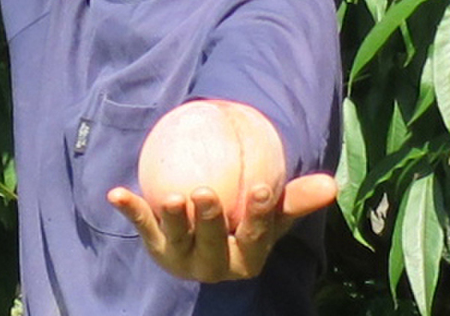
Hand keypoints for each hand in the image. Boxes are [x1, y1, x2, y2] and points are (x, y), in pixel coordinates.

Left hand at [106, 172, 337, 282]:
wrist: (206, 243)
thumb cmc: (245, 224)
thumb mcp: (272, 215)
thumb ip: (296, 198)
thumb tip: (333, 183)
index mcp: (246, 259)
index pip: (254, 237)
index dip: (256, 216)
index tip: (259, 188)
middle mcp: (214, 266)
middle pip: (212, 244)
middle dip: (209, 222)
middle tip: (204, 193)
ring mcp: (182, 258)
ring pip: (176, 239)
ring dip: (171, 218)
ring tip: (171, 197)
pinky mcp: (155, 247)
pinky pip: (142, 226)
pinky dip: (130, 209)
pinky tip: (116, 192)